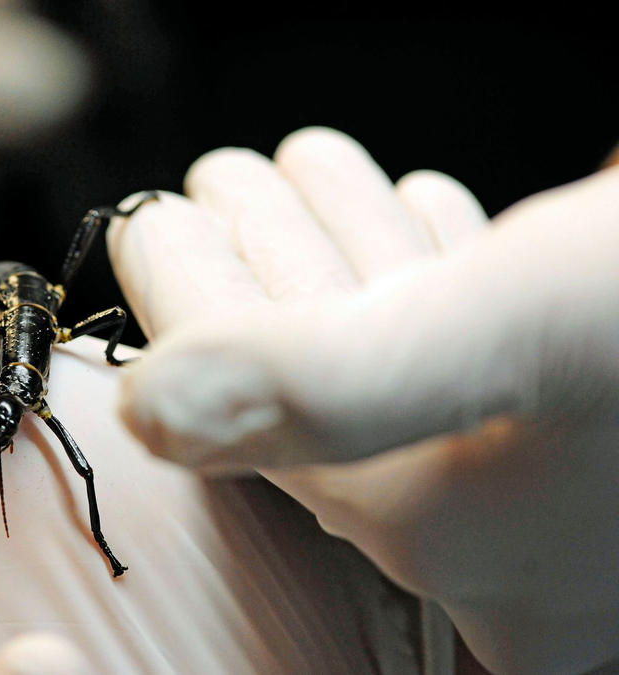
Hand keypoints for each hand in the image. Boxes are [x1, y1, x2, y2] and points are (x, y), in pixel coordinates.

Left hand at [111, 127, 618, 674]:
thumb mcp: (523, 333)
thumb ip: (334, 384)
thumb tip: (151, 413)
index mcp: (467, 550)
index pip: (273, 427)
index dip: (195, 315)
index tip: (147, 222)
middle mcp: (518, 541)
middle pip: (334, 390)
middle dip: (264, 273)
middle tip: (216, 179)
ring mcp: (566, 473)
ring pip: (405, 357)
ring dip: (336, 252)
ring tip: (288, 167)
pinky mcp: (596, 404)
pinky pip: (484, 345)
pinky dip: (430, 266)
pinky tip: (407, 207)